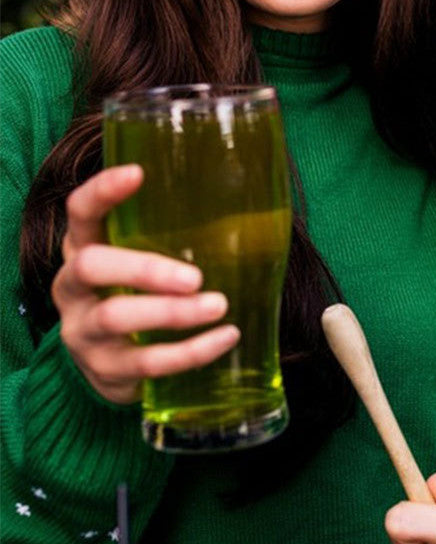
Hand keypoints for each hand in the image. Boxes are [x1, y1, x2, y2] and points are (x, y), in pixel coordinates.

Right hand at [51, 164, 240, 403]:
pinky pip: (145, 363)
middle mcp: (72, 287)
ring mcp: (83, 332)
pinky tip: (227, 337)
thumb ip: (177, 231)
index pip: (80, 211)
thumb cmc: (142, 289)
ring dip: (172, 313)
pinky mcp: (105, 371)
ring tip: (219, 305)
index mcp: (84, 246)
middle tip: (194, 277)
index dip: (102, 191)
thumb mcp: (146, 255)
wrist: (113, 361)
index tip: (138, 172)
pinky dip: (190, 352)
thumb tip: (256, 197)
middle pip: (91, 267)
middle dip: (144, 269)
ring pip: (116, 318)